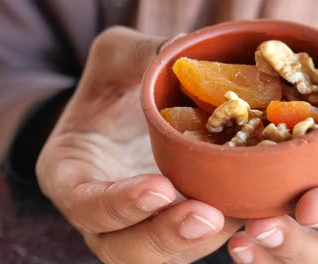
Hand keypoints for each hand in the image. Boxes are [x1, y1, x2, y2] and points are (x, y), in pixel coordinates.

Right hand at [36, 27, 242, 262]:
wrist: (125, 114)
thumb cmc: (112, 87)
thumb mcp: (116, 59)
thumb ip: (139, 56)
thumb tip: (181, 51)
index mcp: (71, 176)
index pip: (86, 204)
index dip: (120, 204)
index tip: (160, 187)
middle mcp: (101, 214)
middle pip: (124, 248)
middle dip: (166, 236)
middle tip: (207, 216)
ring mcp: (135, 225)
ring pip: (162, 255)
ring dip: (199, 242)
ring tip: (237, 217)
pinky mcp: (168, 225)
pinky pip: (190, 244)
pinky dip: (218, 234)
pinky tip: (247, 212)